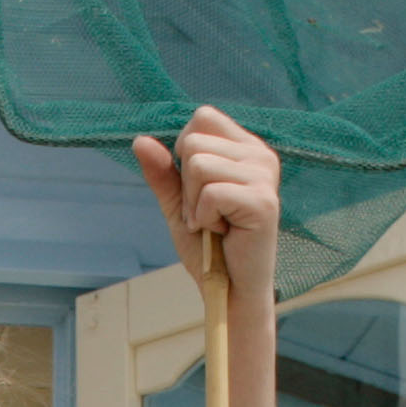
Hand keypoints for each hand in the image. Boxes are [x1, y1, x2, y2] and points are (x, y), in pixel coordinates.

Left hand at [133, 104, 281, 281]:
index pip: (202, 117)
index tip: (198, 187)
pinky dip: (204, 218)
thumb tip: (140, 140)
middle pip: (193, 141)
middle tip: (206, 213)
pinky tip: (222, 233)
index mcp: (247, 148)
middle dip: (186, 184)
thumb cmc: (210, 247)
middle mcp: (261, 156)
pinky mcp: (263, 201)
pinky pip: (210, 193)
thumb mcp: (179, 203)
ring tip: (214, 223)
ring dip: (194, 203)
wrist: (230, 289)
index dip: (184, 151)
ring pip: (198, 164)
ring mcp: (265, 176)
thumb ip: (162, 172)